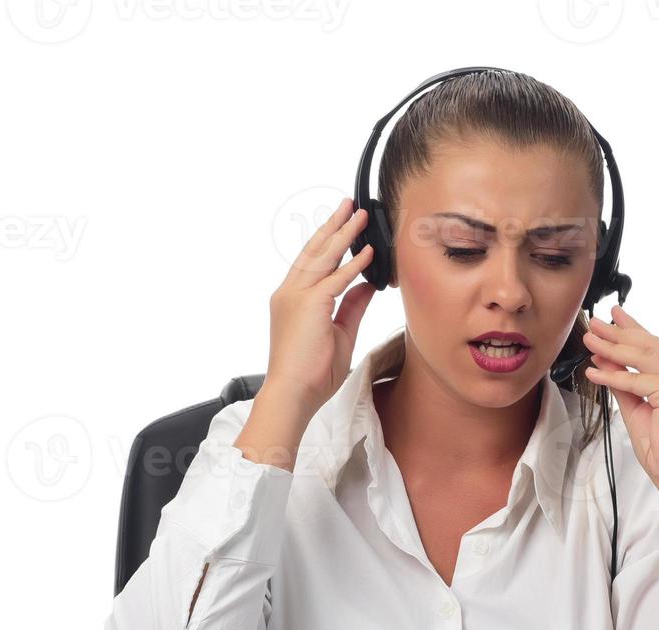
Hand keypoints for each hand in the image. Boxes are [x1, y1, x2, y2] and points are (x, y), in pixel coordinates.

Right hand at [265, 197, 377, 416]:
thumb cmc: (311, 374)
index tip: (342, 226)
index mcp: (292, 300)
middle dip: (333, 226)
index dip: (328, 243)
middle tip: (349, 205)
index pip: (312, 264)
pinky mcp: (309, 305)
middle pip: (314, 251)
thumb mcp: (340, 334)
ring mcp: (296, 297)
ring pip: (323, 257)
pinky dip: (354, 264)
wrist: (292, 395)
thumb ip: (352, 307)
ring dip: (344, 234)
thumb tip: (368, 285)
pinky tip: (368, 251)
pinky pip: (336, 279)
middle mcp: (290, 293)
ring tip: (360, 215)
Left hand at [582, 304, 658, 498]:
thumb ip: (626, 384)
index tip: (615, 317)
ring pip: (642, 359)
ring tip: (590, 338)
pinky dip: (612, 375)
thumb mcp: (640, 410)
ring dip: (612, 348)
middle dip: (619, 333)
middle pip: (650, 347)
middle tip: (594, 323)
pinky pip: (637, 380)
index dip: (635, 330)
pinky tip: (594, 370)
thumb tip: (605, 359)